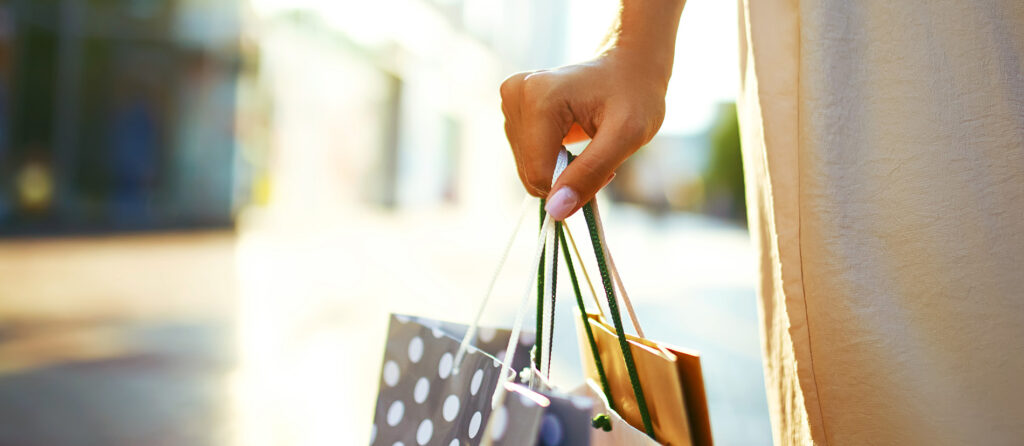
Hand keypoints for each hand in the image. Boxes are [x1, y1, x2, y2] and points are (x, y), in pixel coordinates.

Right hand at [500, 49, 669, 219]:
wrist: (628, 65)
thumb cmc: (634, 96)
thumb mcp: (626, 137)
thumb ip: (590, 174)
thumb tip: (554, 212)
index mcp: (538, 98)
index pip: (540, 174)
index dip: (574, 183)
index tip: (606, 164)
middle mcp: (514, 95)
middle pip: (530, 172)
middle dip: (565, 175)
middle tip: (600, 152)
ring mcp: (509, 102)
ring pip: (527, 169)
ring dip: (559, 168)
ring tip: (588, 141)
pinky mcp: (511, 110)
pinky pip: (526, 158)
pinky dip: (551, 159)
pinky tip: (571, 137)